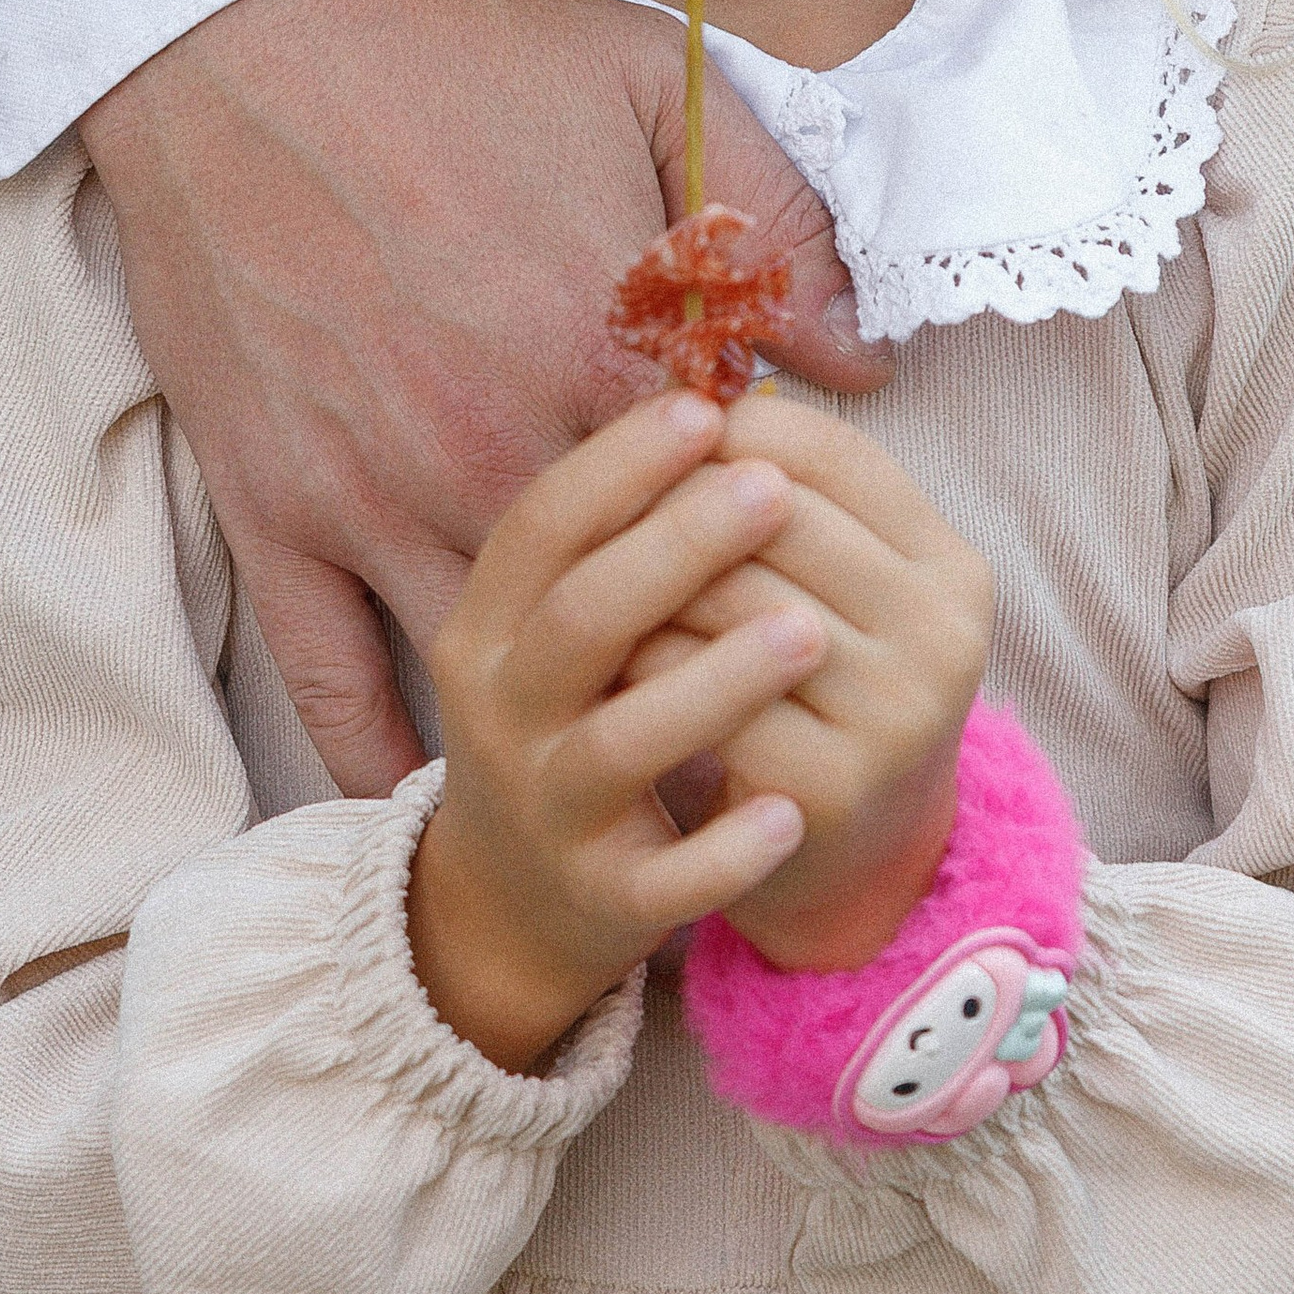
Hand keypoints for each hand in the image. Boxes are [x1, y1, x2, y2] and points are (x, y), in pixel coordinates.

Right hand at [81, 0, 892, 795]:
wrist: (242, 39)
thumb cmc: (461, 49)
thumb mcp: (653, 85)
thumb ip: (774, 218)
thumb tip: (863, 356)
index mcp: (595, 355)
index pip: (723, 501)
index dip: (767, 535)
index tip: (796, 547)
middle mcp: (488, 452)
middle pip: (627, 608)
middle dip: (690, 647)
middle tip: (738, 673)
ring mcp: (371, 495)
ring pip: (497, 658)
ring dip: (568, 712)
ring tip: (626, 746)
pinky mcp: (272, 510)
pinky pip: (326, 672)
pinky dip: (375, 747)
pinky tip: (429, 788)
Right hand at [408, 390, 821, 1067]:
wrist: (508, 903)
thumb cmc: (564, 714)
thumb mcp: (554, 618)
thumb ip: (613, 527)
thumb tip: (716, 390)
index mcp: (485, 626)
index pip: (539, 528)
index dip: (618, 466)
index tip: (705, 410)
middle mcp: (499, 712)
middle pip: (578, 618)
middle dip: (676, 548)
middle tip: (772, 490)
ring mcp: (544, 808)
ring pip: (617, 743)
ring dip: (712, 687)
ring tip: (808, 634)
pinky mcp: (597, 897)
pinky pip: (659, 880)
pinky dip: (722, 850)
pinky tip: (789, 811)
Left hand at [626, 391, 992, 970]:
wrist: (843, 860)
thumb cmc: (819, 692)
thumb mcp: (838, 587)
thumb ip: (789, 494)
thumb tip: (696, 384)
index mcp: (951, 565)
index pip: (824, 448)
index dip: (726, 428)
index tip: (663, 437)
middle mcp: (944, 632)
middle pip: (773, 510)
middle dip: (675, 501)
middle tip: (608, 508)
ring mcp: (896, 713)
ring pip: (730, 597)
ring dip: (646, 583)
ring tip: (599, 582)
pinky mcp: (833, 786)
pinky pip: (703, 692)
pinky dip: (645, 667)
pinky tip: (615, 668)